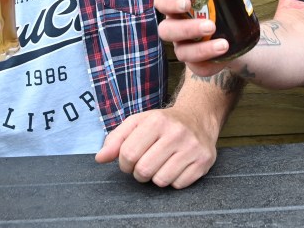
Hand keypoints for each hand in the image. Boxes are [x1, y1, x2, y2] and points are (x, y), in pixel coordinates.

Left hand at [95, 104, 217, 187]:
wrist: (198, 117)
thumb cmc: (163, 123)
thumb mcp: (138, 122)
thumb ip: (116, 139)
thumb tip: (100, 158)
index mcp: (157, 121)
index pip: (128, 154)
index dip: (124, 162)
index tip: (130, 159)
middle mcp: (177, 132)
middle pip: (144, 170)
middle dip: (140, 172)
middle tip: (146, 163)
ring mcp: (192, 147)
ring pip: (161, 180)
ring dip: (156, 177)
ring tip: (161, 163)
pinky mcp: (204, 161)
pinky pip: (178, 185)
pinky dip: (174, 180)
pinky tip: (177, 166)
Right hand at [155, 0, 253, 76]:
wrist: (231, 30)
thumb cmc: (219, 4)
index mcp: (176, 4)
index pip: (161, 1)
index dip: (169, 2)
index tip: (186, 2)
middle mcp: (175, 26)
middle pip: (167, 30)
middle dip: (187, 28)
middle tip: (210, 25)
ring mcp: (183, 46)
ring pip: (182, 52)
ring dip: (201, 49)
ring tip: (223, 44)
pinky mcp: (195, 63)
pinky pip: (197, 68)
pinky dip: (210, 64)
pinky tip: (224, 58)